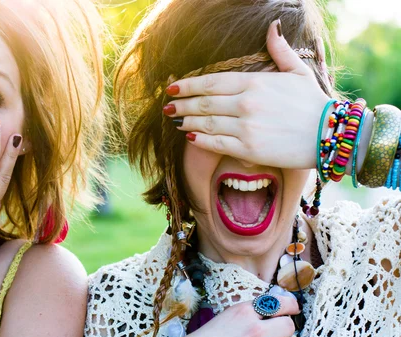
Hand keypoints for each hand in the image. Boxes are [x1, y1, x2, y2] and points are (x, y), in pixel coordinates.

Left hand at [166, 19, 330, 168]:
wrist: (330, 135)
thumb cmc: (313, 104)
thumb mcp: (298, 71)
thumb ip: (279, 50)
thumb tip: (272, 26)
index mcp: (255, 83)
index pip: (212, 82)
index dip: (189, 85)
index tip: (173, 87)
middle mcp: (246, 103)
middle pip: (204, 102)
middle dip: (182, 104)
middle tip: (168, 107)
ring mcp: (246, 127)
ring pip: (206, 123)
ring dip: (187, 121)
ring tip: (175, 121)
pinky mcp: (249, 149)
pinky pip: (216, 143)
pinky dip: (199, 140)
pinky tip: (190, 136)